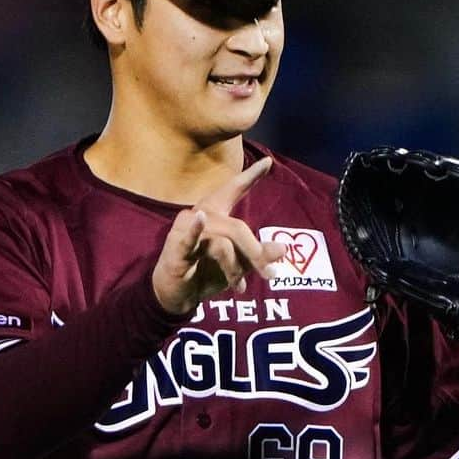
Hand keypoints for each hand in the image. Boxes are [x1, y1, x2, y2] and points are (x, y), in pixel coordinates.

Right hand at [151, 156, 287, 315]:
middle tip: (269, 275)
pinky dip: (196, 230)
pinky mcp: (176, 247)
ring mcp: (185, 230)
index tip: (269, 162)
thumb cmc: (206, 273)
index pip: (233, 190)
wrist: (178, 297)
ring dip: (234, 269)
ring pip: (222, 243)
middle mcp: (199, 215)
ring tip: (239, 287)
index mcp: (215, 213)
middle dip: (255, 253)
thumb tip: (283, 249)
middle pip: (237, 228)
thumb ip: (258, 255)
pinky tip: (199, 218)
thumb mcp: (238, 264)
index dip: (250, 176)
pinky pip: (190, 238)